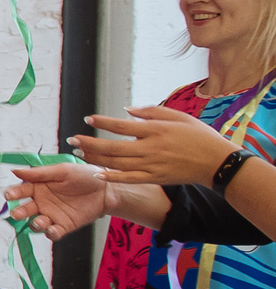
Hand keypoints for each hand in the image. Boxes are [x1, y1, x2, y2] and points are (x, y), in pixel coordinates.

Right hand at [4, 163, 110, 236]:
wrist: (107, 189)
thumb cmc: (85, 175)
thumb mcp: (62, 170)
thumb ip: (40, 173)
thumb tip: (15, 171)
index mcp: (39, 187)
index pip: (21, 191)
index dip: (13, 193)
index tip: (9, 195)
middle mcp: (42, 202)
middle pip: (25, 209)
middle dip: (19, 212)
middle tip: (17, 214)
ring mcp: (52, 215)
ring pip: (36, 223)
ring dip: (35, 224)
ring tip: (39, 221)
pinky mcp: (64, 226)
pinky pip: (53, 233)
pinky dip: (50, 233)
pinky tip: (52, 229)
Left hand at [72, 107, 243, 185]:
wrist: (217, 161)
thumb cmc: (198, 135)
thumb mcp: (178, 116)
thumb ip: (151, 112)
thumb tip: (126, 110)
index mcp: (155, 130)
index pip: (121, 126)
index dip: (102, 122)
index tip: (88, 119)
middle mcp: (151, 148)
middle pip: (113, 147)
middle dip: (89, 143)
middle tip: (72, 139)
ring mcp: (152, 165)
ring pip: (116, 163)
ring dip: (95, 158)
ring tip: (79, 152)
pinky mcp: (155, 178)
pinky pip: (129, 179)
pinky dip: (112, 177)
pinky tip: (96, 173)